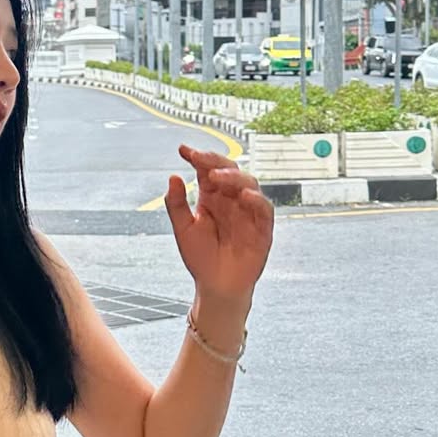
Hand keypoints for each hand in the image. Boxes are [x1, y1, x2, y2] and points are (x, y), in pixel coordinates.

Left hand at [164, 145, 273, 304]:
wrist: (216, 286)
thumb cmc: (202, 259)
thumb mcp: (183, 229)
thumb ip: (176, 204)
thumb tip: (173, 177)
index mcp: (211, 198)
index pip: (206, 170)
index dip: (198, 158)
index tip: (184, 150)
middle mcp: (231, 201)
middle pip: (229, 171)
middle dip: (215, 162)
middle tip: (200, 159)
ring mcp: (247, 213)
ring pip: (248, 184)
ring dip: (233, 177)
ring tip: (216, 176)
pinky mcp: (262, 229)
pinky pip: (264, 210)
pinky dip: (257, 200)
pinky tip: (245, 196)